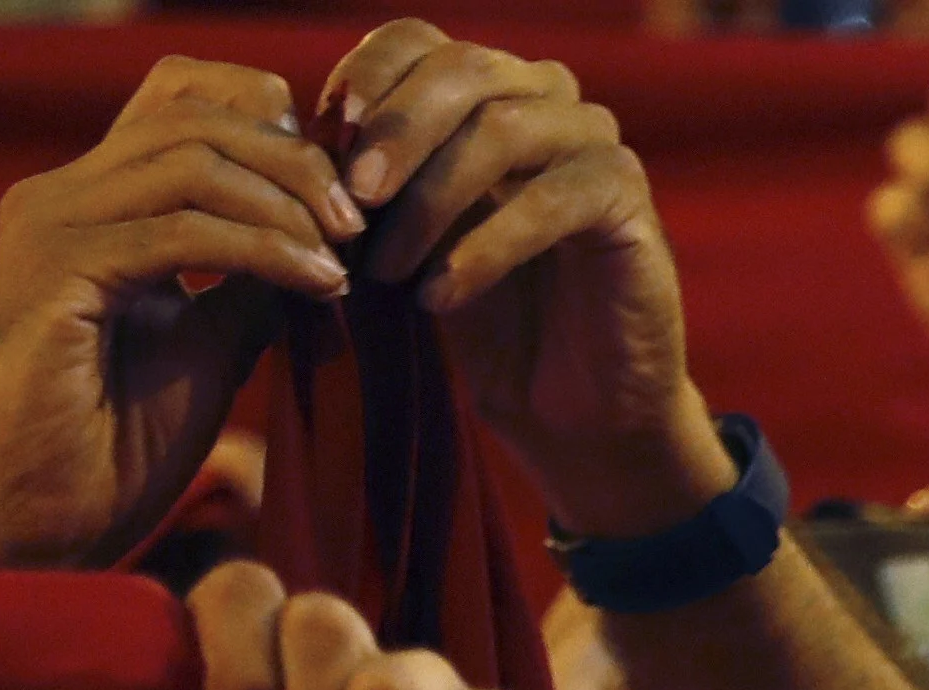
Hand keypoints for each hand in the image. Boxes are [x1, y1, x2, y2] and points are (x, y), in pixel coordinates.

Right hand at [0, 55, 355, 572]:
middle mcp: (57, 196)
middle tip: (359, 225)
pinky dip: (262, 252)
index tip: (344, 197)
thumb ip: (253, 280)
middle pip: (194, 117)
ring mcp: (47, 228)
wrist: (47, 523)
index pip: (181, 100)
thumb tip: (329, 233)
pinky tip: (316, 287)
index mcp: (92, 201)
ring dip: (286, 207)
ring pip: (190, 164)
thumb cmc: (121, 444)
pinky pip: (176, 233)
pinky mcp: (52, 277)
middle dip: (296, 163)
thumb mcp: (213, 342)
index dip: (274, 123)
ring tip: (342, 263)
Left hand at [324, 23, 720, 540]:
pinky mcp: (632, 203)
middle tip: (352, 198)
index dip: (367, 77)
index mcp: (487, 91)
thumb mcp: (403, 239)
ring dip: (432, 199)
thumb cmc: (478, 318)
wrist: (567, 409)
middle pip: (465, 70)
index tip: (321, 140)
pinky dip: (485, 248)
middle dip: (396, 132)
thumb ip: (366, 183)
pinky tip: (440, 297)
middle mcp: (548, 101)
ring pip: (506, 128)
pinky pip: (554, 202)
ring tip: (385, 269)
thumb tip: (296, 139)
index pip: (419, 41)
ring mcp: (597, 146)